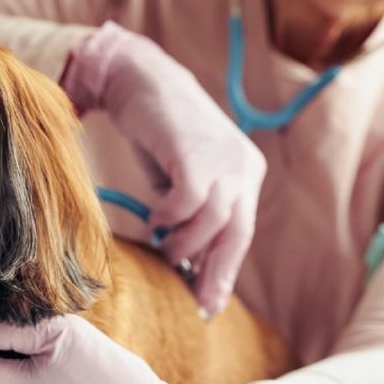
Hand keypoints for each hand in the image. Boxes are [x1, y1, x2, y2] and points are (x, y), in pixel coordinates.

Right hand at [63, 22, 265, 317]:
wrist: (137, 80)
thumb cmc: (157, 134)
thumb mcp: (183, 181)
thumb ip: (192, 218)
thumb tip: (188, 267)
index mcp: (246, 174)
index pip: (241, 234)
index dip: (224, 272)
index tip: (207, 304)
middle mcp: (243, 165)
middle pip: (238, 234)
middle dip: (216, 274)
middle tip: (197, 304)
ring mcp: (223, 157)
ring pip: (213, 222)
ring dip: (185, 244)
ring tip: (164, 245)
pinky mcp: (196, 152)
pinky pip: (189, 202)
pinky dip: (170, 218)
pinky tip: (155, 218)